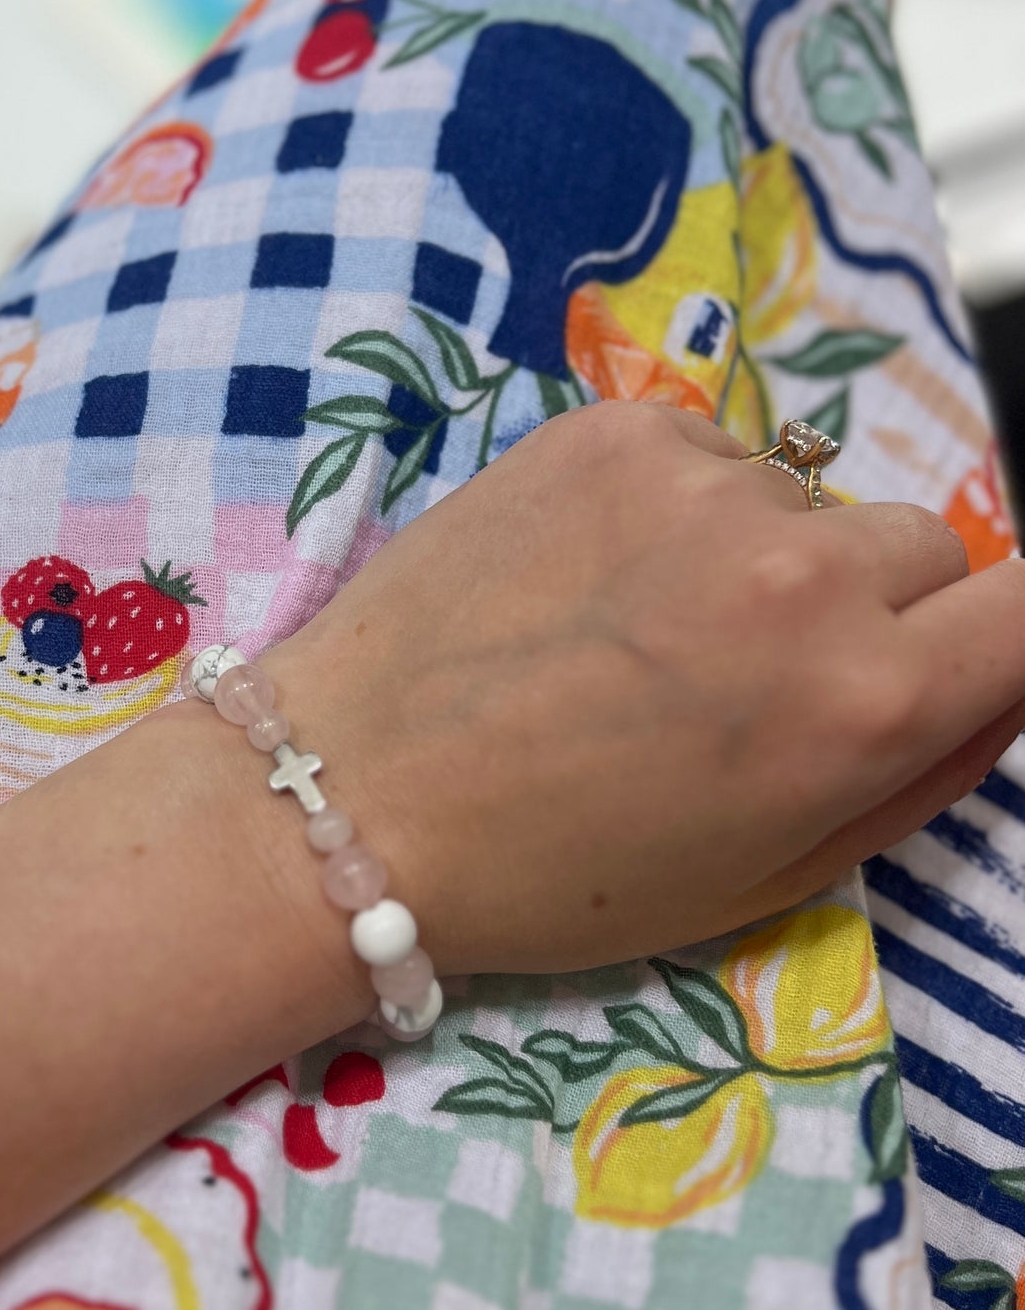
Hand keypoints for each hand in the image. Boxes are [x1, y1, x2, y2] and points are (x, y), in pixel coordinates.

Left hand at [267, 401, 1024, 972]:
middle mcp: (806, 572)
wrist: (349, 798)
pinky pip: (710, 456)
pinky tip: (587, 583)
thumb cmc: (555, 874)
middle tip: (752, 682)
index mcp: (863, 703)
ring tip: (641, 638)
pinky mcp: (614, 429)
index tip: (950, 659)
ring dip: (766, 557)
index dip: (1000, 640)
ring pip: (810, 503)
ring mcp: (706, 483)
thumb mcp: (767, 880)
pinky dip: (676, 509)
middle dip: (877, 612)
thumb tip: (998, 683)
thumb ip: (918, 776)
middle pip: (926, 550)